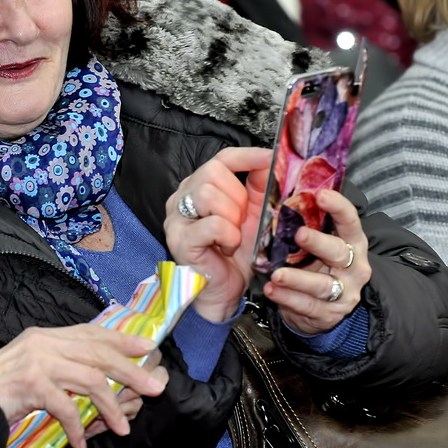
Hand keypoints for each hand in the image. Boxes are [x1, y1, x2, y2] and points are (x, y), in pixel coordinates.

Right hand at [0, 325, 166, 447]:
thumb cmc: (0, 389)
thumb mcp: (32, 367)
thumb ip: (60, 365)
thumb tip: (98, 379)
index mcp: (45, 336)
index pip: (90, 332)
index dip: (121, 339)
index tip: (147, 347)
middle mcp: (43, 342)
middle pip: (97, 352)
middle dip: (130, 370)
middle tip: (154, 387)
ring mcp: (37, 361)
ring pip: (89, 378)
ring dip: (110, 405)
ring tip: (121, 427)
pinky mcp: (30, 383)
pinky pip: (65, 407)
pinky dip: (76, 428)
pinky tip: (80, 443)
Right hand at [163, 147, 271, 321]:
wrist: (224, 291)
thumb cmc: (235, 255)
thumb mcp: (254, 216)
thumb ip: (260, 189)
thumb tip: (271, 162)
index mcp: (199, 188)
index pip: (222, 159)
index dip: (247, 156)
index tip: (271, 157)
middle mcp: (182, 198)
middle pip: (212, 172)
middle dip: (237, 196)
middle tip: (242, 220)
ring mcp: (176, 219)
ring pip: (207, 194)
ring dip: (232, 216)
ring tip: (233, 235)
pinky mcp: (180, 240)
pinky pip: (213, 224)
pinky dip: (228, 236)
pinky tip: (227, 248)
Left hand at [262, 189, 371, 333]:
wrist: (319, 307)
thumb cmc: (311, 262)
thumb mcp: (312, 240)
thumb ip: (302, 215)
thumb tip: (275, 176)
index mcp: (351, 242)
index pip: (350, 221)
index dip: (338, 207)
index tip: (320, 195)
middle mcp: (354, 266)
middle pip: (339, 252)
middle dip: (318, 242)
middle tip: (298, 234)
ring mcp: (344, 292)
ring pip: (321, 284)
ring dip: (297, 278)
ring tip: (276, 274)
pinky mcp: (329, 314)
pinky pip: (307, 306)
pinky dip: (287, 299)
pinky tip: (272, 291)